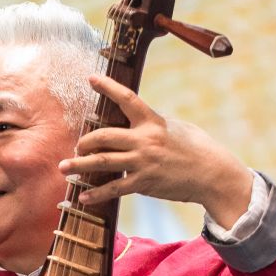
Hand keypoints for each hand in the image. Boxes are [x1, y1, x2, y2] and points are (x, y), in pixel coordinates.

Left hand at [57, 74, 253, 226]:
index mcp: (153, 122)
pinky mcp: (144, 183)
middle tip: (77, 146)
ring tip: (63, 167)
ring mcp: (143, 162)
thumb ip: (154, 124)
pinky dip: (97, 193)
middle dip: (85, 141)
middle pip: (104, 136)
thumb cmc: (197, 148)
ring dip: (80, 165)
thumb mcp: (177, 128)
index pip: (127, 99)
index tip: (90, 78)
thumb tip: (137, 121)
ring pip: (103, 162)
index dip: (107, 87)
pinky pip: (114, 188)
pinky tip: (83, 196)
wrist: (212, 174)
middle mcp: (145, 140)